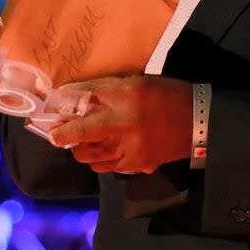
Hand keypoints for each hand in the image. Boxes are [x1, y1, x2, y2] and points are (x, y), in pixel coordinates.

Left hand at [47, 75, 193, 173]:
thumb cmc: (168, 96)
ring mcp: (129, 150)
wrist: (199, 123)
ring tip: (82, 141)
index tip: (51, 120)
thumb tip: (76, 95)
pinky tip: (104, 150)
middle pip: (80, 136)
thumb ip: (107, 89)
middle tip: (60, 133)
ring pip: (89, 156)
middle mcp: (124, 125)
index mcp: (126, 98)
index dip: (64, 114)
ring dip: (80, 149)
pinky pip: (106, 166)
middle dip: (64, 136)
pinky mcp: (136, 165)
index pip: (86, 103)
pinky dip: (99, 159)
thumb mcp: (139, 83)